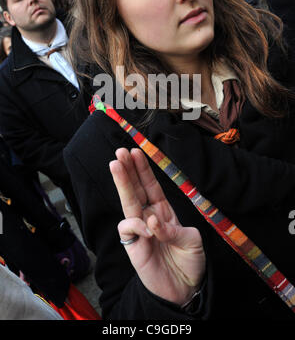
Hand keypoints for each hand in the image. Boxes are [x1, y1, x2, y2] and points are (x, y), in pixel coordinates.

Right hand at [109, 147, 205, 305]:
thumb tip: (153, 222)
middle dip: (127, 170)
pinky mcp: (133, 246)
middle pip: (135, 189)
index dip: (143, 169)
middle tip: (119, 152)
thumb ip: (174, 230)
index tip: (136, 152)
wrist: (184, 289)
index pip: (150, 185)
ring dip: (122, 183)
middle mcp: (149, 216)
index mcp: (163, 211)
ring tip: (116, 165)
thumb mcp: (192, 241)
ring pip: (127, 203)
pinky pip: (128, 229)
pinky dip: (137, 225)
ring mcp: (140, 231)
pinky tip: (147, 227)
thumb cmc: (189, 262)